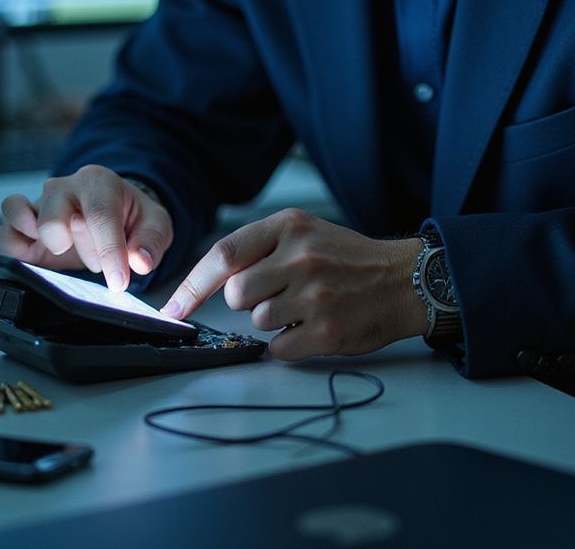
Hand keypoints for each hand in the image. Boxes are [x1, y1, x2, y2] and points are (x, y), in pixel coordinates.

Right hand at [0, 165, 173, 291]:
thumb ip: (152, 241)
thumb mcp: (156, 224)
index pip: (98, 214)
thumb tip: (140, 261)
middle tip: (97, 261)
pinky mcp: (20, 227)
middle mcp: (64, 188)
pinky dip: (10, 249)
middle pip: (54, 215)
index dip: (109, 251)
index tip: (118, 281)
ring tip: (61, 251)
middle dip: (79, 248)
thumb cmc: (130, 216)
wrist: (113, 211)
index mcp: (99, 182)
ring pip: (15, 212)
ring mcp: (38, 204)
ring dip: (38, 241)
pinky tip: (36, 257)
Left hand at [162, 208, 427, 359]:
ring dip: (272, 320)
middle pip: (236, 293)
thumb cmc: (346, 257)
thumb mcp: (304, 232)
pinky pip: (279, 347)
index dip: (191, 285)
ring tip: (304, 306)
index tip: (171, 309)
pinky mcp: (328, 330)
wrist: (403, 279)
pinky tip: (312, 325)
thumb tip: (212, 281)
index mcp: (289, 226)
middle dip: (246, 301)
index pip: (223, 255)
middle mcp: (301, 257)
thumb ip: (260, 247)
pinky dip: (288, 343)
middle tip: (276, 294)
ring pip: (257, 321)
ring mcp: (315, 295)